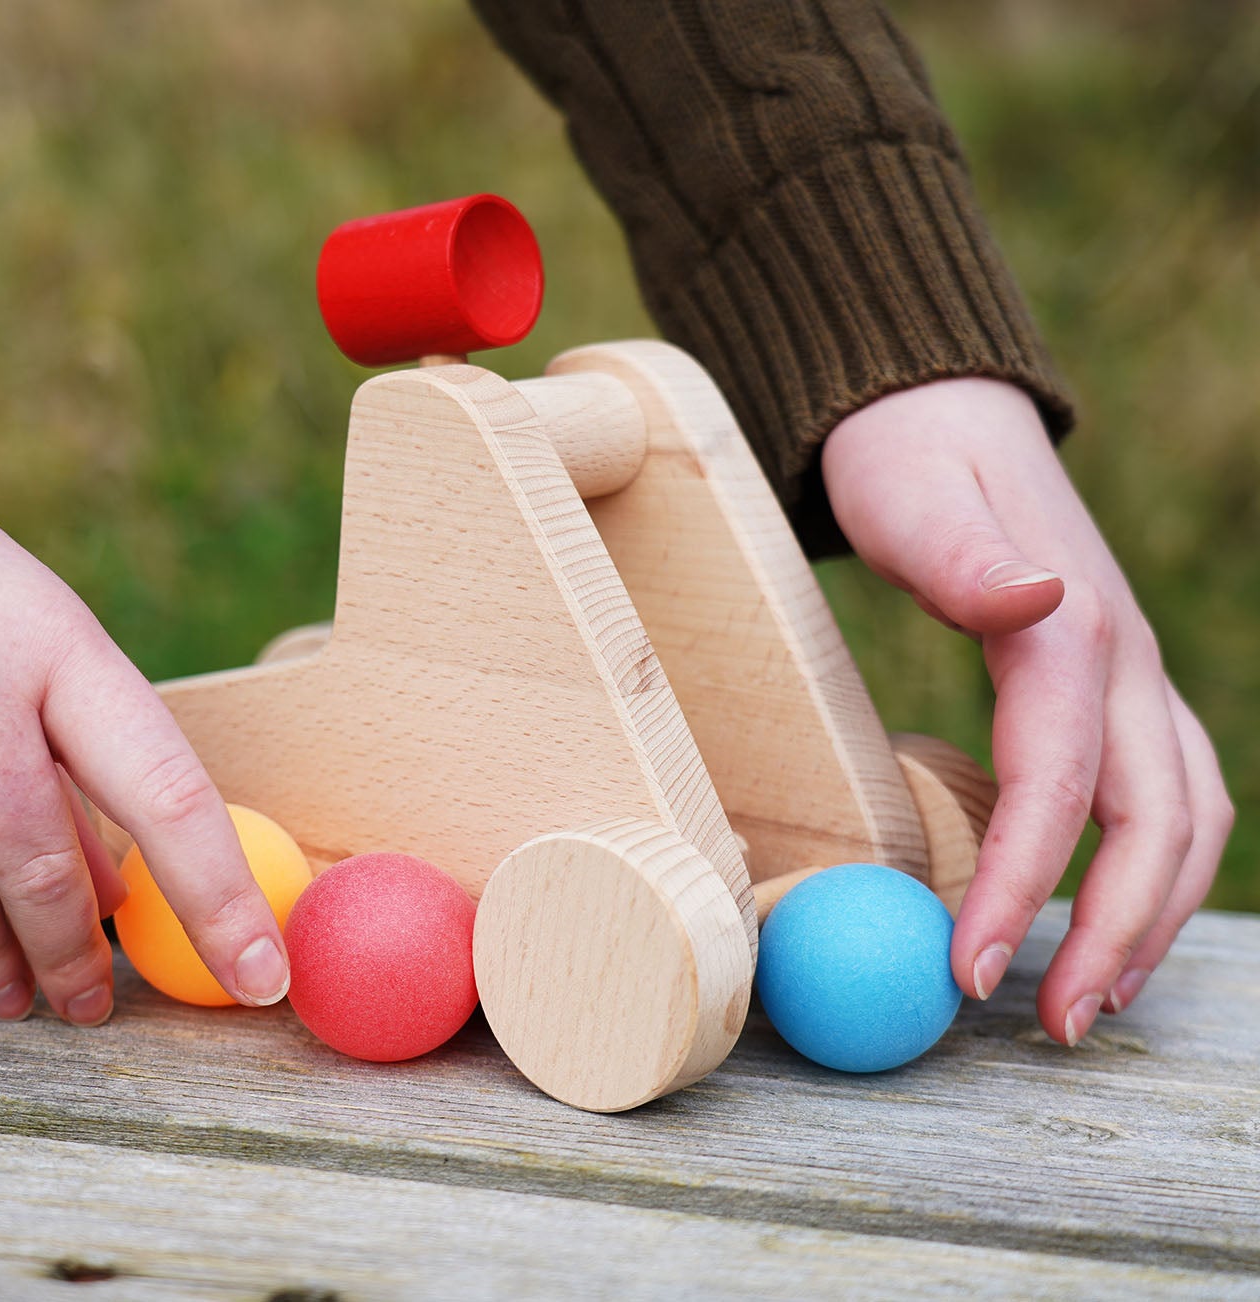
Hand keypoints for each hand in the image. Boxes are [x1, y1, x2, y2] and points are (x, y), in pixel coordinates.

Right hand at [0, 453, 288, 1023]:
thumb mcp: (44, 641)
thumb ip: (85, 761)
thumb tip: (119, 900)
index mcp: (60, 648)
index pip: (166, 792)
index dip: (220, 898)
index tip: (261, 978)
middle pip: (44, 868)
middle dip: (76, 959)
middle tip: (92, 1007)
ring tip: (12, 999)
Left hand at [823, 378, 1231, 1044]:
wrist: (936, 412)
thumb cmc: (905, 460)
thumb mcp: (909, 494)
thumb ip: (962, 553)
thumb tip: (1035, 597)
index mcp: (1068, 629)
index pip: (1060, 785)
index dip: (1024, 885)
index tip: (969, 970)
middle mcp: (1120, 658)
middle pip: (1157, 819)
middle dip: (1112, 932)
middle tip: (1043, 1024)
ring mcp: (1128, 674)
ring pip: (1183, 814)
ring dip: (1147, 916)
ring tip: (1085, 999)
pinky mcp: (1110, 686)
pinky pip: (1157, 792)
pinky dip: (1147, 870)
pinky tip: (1101, 919)